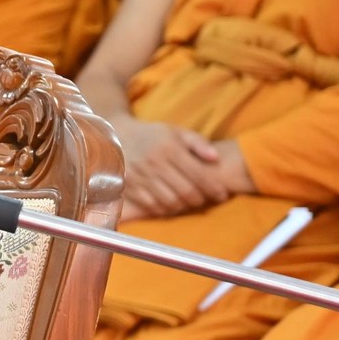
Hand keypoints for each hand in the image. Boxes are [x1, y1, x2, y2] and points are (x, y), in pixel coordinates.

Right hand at [118, 120, 236, 221]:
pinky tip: (170, 203)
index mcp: (169, 148)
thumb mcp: (175, 131)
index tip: (222, 194)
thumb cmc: (151, 135)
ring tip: (188, 202)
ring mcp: (141, 176)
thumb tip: (216, 159)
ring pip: (170, 201)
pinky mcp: (129, 186)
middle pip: (186, 191)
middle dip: (200, 199)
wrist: (115, 136)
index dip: (214, 187)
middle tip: (205, 199)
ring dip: (184, 205)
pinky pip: (152, 205)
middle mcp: (155, 163)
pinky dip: (165, 208)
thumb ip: (197, 143)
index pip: (199, 174)